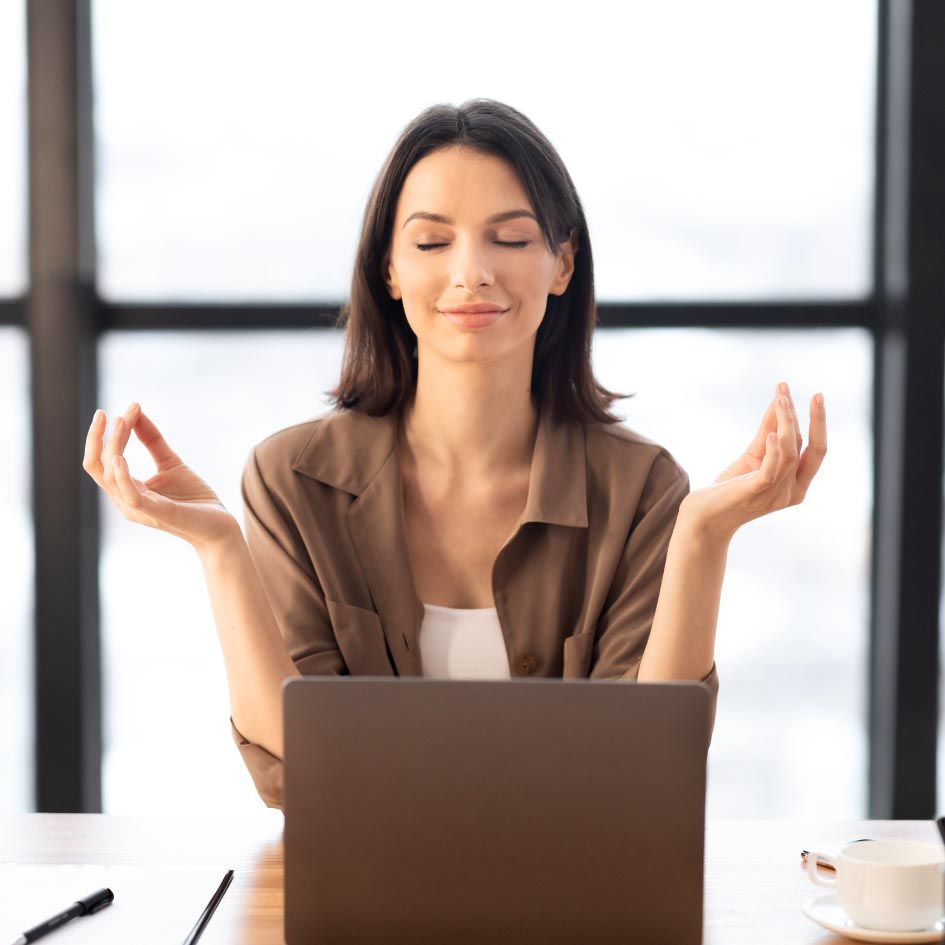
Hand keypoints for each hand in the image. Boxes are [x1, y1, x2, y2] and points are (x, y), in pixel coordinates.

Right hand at [82, 402, 239, 553]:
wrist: (220, 526)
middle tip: (106, 412)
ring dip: (114, 446)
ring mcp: (139, 509)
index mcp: (127, 489)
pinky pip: (131, 496)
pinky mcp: (157, 513)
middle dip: (99, 438)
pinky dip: (122, 476)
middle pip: (98, 467)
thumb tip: (135, 412)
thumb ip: (152, 441)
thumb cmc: (194, 499)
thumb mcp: (171, 463)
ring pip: (110, 477)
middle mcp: (126, 501)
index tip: (126, 408)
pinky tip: (120, 458)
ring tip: (123, 421)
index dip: (107, 434)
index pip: (103, 460)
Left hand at [679, 381, 826, 541]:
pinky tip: (771, 433)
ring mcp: (775, 495)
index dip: (818, 423)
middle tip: (816, 395)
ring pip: (790, 454)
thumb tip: (779, 401)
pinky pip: (771, 470)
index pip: (816, 451)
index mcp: (796, 485)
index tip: (815, 396)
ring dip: (787, 423)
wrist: (703, 517)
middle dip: (817, 421)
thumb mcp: (753, 456)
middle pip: (813, 451)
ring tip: (781, 400)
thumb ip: (768, 432)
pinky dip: (773, 450)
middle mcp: (792, 492)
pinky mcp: (754, 492)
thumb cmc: (729, 487)